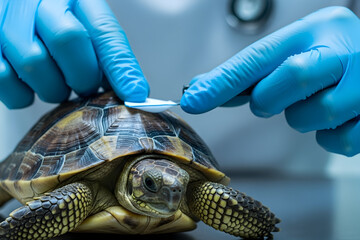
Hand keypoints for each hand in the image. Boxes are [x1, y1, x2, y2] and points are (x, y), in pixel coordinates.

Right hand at [0, 0, 148, 107]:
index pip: (103, 30)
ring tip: (53, 86)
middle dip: (81, 75)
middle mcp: (37, 0)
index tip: (136, 96)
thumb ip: (105, 61)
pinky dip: (20, 96)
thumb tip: (136, 94)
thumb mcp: (79, 42)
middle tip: (82, 87)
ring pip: (34, 62)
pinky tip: (25, 88)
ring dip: (50, 88)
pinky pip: (4, 81)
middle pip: (68, 38)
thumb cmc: (43, 40)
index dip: (121, 66)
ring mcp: (2, 18)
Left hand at [181, 7, 359, 155]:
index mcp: (319, 29)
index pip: (261, 56)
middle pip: (291, 78)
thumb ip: (252, 71)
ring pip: (313, 116)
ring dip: (303, 118)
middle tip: (275, 97)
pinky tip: (337, 119)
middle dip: (272, 98)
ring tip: (315, 102)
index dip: (223, 81)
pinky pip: (339, 142)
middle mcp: (347, 50)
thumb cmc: (333, 57)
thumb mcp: (297, 50)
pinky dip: (330, 137)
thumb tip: (200, 87)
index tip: (193, 100)